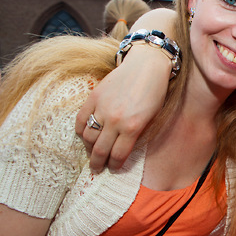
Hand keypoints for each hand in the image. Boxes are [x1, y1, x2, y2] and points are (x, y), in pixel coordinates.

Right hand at [75, 45, 170, 171]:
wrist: (146, 66)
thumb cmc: (155, 92)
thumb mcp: (153, 117)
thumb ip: (137, 134)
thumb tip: (124, 149)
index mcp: (133, 127)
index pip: (118, 154)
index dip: (114, 165)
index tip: (113, 169)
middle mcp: (115, 120)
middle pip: (100, 150)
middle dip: (98, 163)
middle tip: (97, 169)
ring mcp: (102, 108)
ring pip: (88, 137)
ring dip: (88, 148)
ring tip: (92, 153)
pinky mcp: (93, 97)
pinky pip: (81, 120)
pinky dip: (81, 131)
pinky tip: (84, 136)